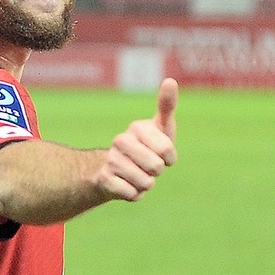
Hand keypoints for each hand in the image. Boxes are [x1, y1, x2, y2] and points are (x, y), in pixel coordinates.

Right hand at [97, 78, 177, 200]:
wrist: (114, 171)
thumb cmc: (146, 147)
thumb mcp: (161, 128)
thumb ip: (167, 106)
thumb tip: (170, 80)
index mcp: (137, 127)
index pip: (167, 150)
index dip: (170, 157)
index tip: (164, 153)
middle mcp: (121, 140)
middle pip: (157, 167)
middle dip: (157, 172)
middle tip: (148, 165)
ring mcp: (111, 159)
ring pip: (146, 183)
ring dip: (146, 184)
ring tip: (137, 174)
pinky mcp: (103, 179)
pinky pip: (134, 194)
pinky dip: (135, 194)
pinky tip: (127, 184)